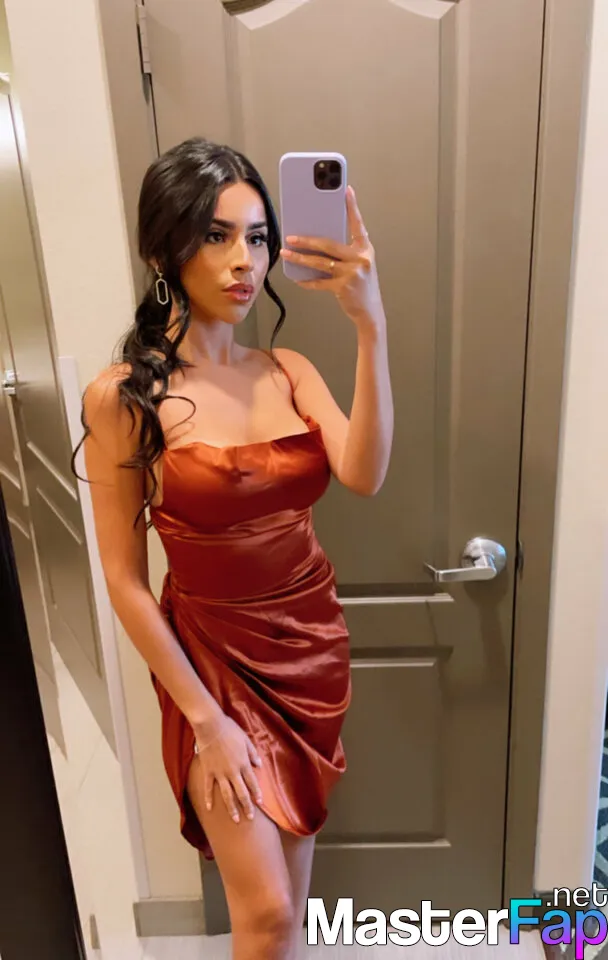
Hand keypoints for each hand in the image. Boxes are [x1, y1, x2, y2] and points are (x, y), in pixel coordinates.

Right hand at [193, 713, 262, 822]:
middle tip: (250, 818)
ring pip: (227, 795)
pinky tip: (209, 809)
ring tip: (235, 819)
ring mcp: (219, 773)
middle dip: (247, 806)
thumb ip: (252, 753)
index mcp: (243, 763)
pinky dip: (208, 799)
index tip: (260, 804)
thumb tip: (259, 765)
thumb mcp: (246, 740)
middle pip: (241, 793)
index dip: (257, 794)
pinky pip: (208, 788)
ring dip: (232, 808)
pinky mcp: (208, 771)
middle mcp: (233, 772)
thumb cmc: (230, 730)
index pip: (252, 782)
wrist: (211, 726)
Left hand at [280, 186, 384, 330]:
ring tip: (286, 253)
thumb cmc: (362, 285)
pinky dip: (307, 281)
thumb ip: (345, 252)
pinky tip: (297, 278)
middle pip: (329, 244)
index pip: (358, 224)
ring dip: (300, 258)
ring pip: (320, 262)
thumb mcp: (359, 264)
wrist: (370, 311)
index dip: (352, 207)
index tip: (346, 191)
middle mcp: (360, 259)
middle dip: (307, 240)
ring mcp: (352, 273)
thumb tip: (318, 242)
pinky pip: (319, 282)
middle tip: (291, 237)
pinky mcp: (343, 288)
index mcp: (365, 249)